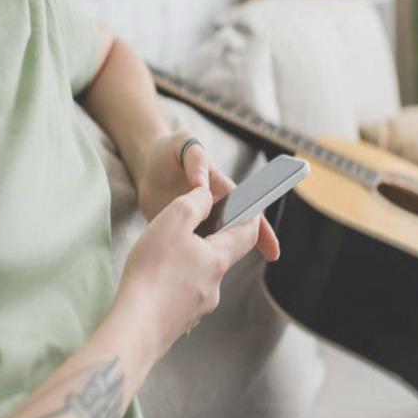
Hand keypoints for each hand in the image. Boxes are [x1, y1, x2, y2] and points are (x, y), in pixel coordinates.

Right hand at [116, 186, 261, 360]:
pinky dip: (173, 285)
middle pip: (221, 254)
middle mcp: (215, 286)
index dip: (248, 215)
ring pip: (200, 276)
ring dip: (187, 262)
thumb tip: (207, 196)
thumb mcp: (173, 221)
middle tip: (185, 229)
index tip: (243, 206)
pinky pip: (183, 295)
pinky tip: (153, 282)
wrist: (134, 328)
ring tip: (160, 257)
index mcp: (219, 259)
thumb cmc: (152, 274)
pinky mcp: (181, 321)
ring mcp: (199, 307)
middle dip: (208, 239)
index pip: (248, 233)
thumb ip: (195, 203)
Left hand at [136, 130, 279, 261]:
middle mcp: (214, 211)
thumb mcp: (184, 145)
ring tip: (200, 272)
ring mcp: (197, 224)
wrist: (145, 165)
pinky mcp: (178, 233)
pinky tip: (178, 268)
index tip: (273, 253)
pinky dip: (186, 259)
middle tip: (220, 266)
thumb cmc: (171, 151)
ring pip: (211, 246)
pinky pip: (187, 249)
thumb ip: (196, 159)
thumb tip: (201, 184)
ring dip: (210, 258)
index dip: (263, 233)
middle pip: (231, 235)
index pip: (249, 214)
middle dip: (233, 252)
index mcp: (224, 192)